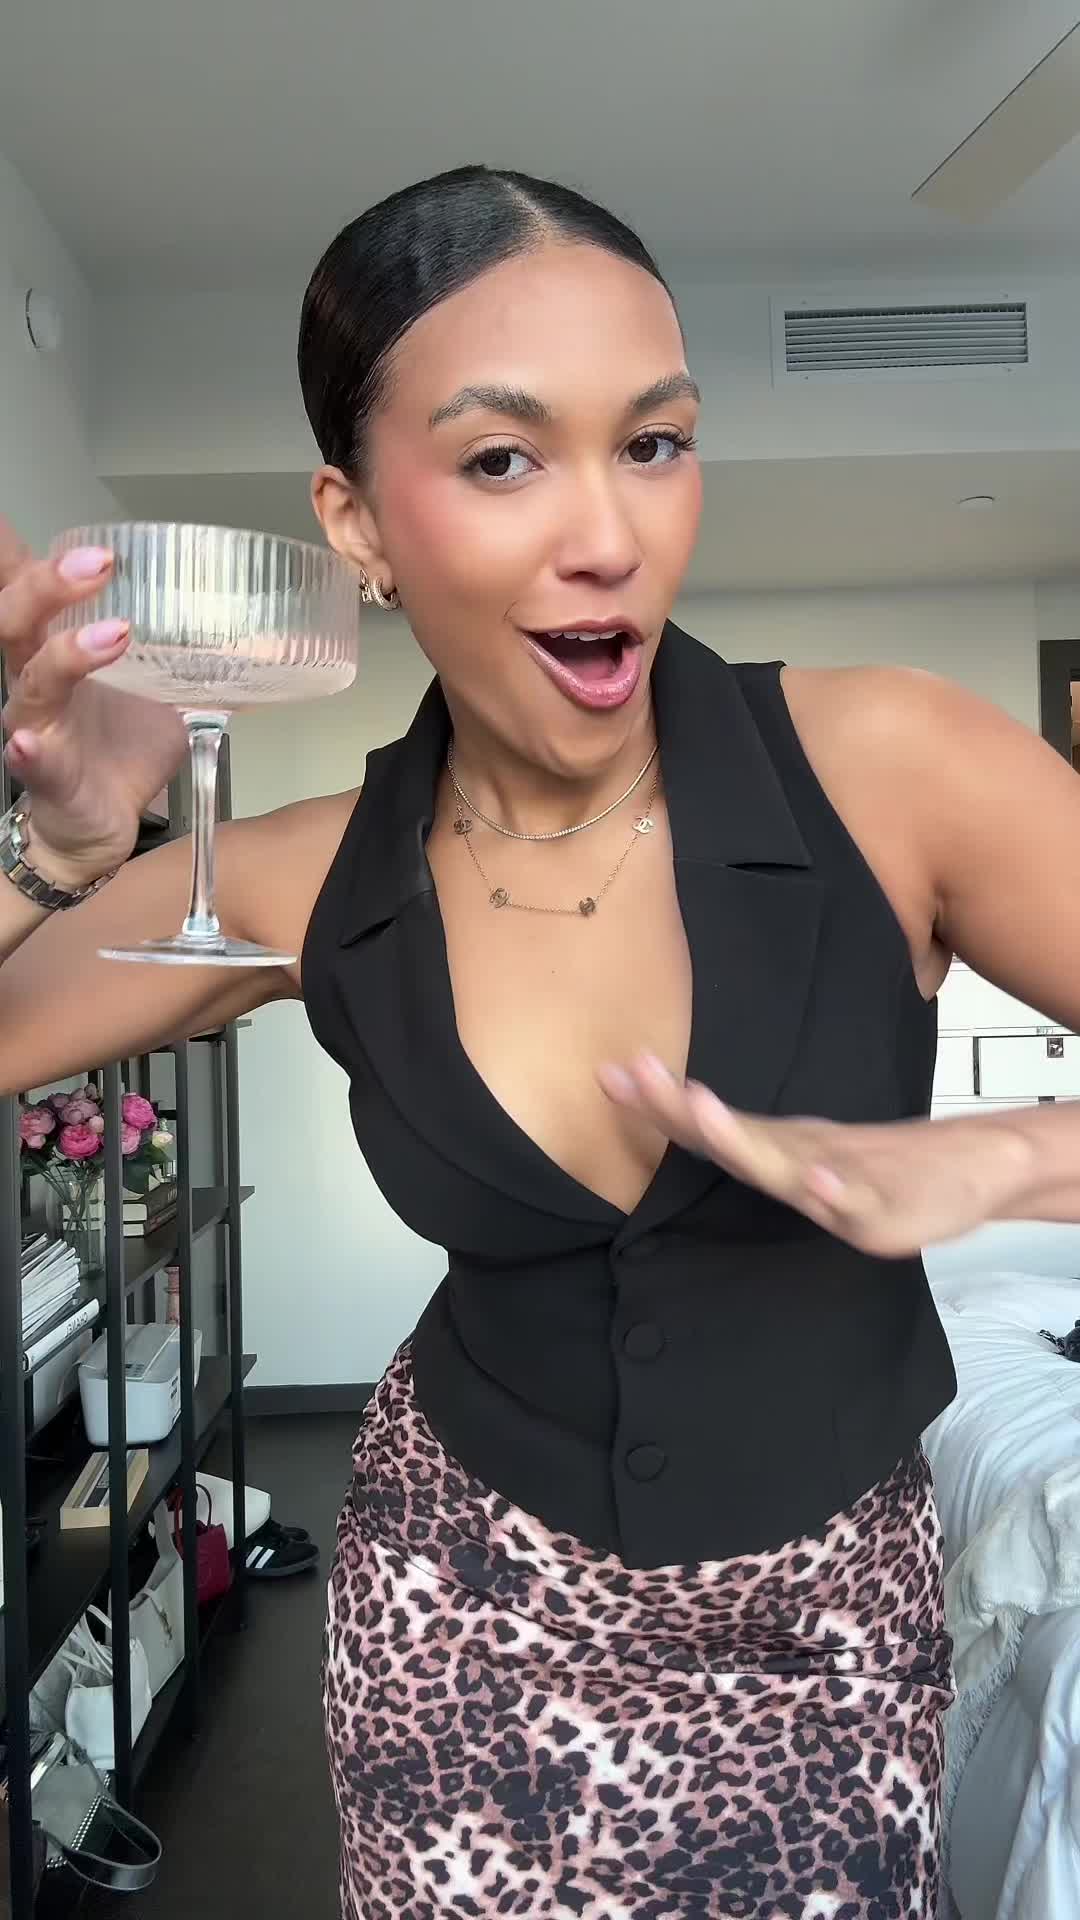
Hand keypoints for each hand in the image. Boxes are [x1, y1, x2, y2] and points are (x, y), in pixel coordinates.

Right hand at [0, 521, 187, 885]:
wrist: (99, 825)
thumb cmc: (119, 751)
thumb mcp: (163, 695)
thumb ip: (195, 660)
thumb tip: (263, 636)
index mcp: (55, 647)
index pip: (29, 588)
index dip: (28, 553)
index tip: (65, 527)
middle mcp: (34, 677)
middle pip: (19, 617)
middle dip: (52, 583)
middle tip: (101, 563)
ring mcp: (36, 724)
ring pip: (33, 679)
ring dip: (68, 652)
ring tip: (113, 634)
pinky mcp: (44, 774)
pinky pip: (30, 759)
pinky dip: (29, 751)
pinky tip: (28, 743)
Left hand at [598, 1052, 1031, 1255]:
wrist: (972, 1165)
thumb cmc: (877, 1167)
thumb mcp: (804, 1160)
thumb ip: (750, 1151)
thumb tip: (682, 1124)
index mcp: (779, 1149)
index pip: (709, 1127)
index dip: (659, 1104)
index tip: (610, 1073)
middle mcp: (802, 1156)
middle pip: (733, 1134)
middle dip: (681, 1108)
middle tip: (636, 1073)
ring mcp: (842, 1180)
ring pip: (785, 1162)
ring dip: (740, 1136)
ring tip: (699, 1108)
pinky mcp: (885, 1209)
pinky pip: (856, 1202)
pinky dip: (834, 1191)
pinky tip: (814, 1183)